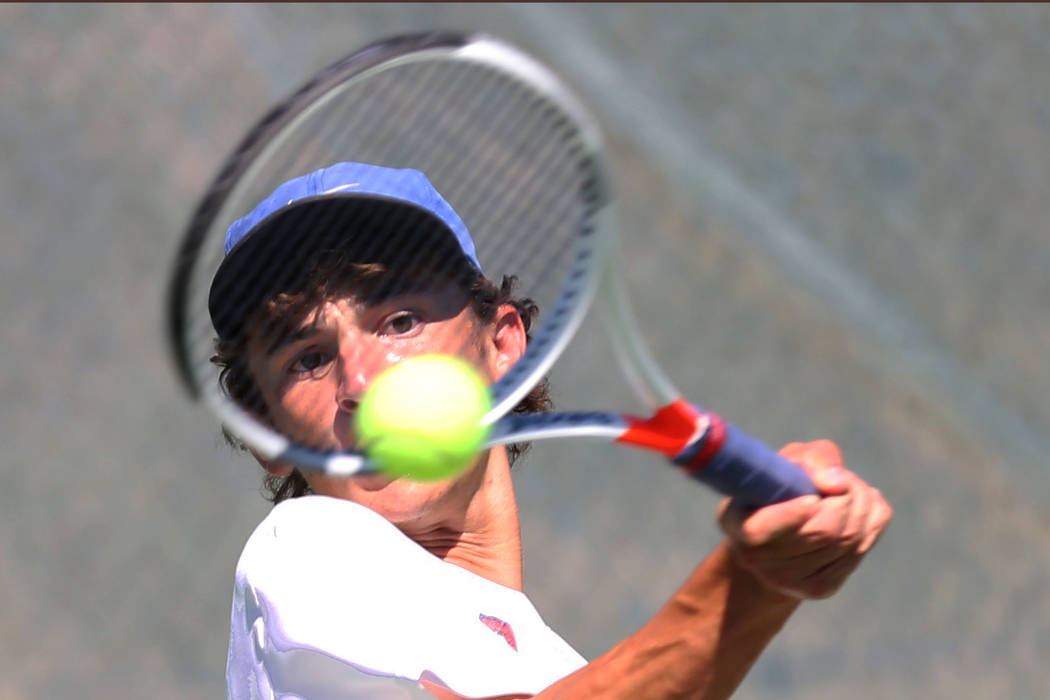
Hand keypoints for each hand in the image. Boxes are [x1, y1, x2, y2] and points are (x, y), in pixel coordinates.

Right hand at [717, 440, 891, 599]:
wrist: (770, 540)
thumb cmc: (775, 490)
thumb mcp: (781, 465)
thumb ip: (808, 460)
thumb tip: (837, 482)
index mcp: (741, 526)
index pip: (764, 530)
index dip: (792, 515)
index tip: (811, 499)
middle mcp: (762, 561)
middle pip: (825, 531)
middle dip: (845, 494)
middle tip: (840, 477)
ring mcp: (793, 580)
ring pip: (850, 537)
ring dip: (860, 501)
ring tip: (848, 487)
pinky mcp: (823, 588)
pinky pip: (864, 544)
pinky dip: (871, 517)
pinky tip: (859, 507)